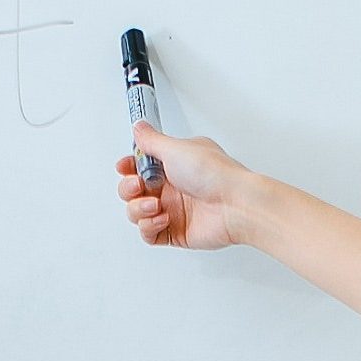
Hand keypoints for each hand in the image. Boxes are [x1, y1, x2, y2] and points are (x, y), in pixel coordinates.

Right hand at [115, 123, 240, 249]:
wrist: (235, 204)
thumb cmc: (214, 174)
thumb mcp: (176, 148)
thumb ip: (152, 140)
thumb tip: (139, 127)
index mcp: (172, 164)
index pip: (139, 166)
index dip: (128, 167)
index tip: (124, 166)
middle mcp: (171, 187)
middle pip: (132, 191)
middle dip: (129, 189)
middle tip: (139, 186)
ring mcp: (172, 210)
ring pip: (137, 213)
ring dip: (139, 209)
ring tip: (156, 205)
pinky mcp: (175, 232)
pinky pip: (149, 233)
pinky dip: (149, 227)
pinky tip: (163, 218)